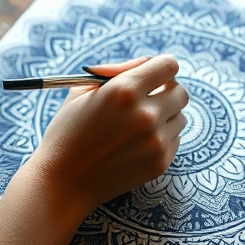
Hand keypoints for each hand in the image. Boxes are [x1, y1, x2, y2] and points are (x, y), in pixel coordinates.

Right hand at [24, 55, 188, 216]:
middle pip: (181, 91)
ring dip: (165, 117)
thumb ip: (119, 70)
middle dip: (167, 92)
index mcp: (125, 90)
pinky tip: (136, 144)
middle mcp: (145, 114)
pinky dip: (162, 138)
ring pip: (181, 117)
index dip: (162, 68)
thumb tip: (148, 63)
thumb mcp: (83, 90)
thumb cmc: (68, 131)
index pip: (169, 65)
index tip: (154, 76)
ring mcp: (155, 141)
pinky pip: (175, 140)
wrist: (63, 181)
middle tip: (149, 99)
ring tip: (138, 125)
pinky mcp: (160, 163)